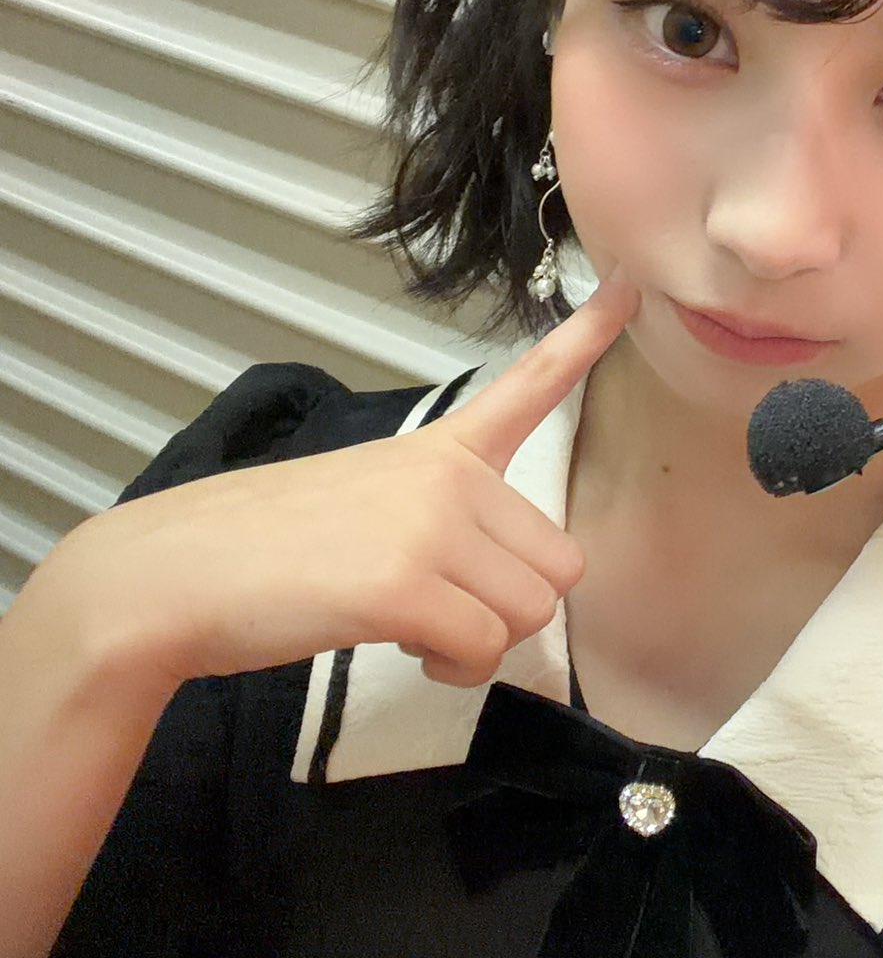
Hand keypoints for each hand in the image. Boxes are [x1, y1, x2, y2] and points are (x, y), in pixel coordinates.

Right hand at [33, 271, 638, 693]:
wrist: (175, 575)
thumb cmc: (262, 549)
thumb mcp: (364, 502)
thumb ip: (444, 523)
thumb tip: (493, 591)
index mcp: (440, 449)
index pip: (530, 385)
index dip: (587, 339)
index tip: (633, 286)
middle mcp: (451, 476)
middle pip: (559, 565)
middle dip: (510, 608)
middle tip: (442, 613)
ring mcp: (432, 525)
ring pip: (529, 613)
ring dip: (481, 646)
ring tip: (415, 633)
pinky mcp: (407, 584)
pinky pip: (481, 650)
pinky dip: (451, 671)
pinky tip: (403, 650)